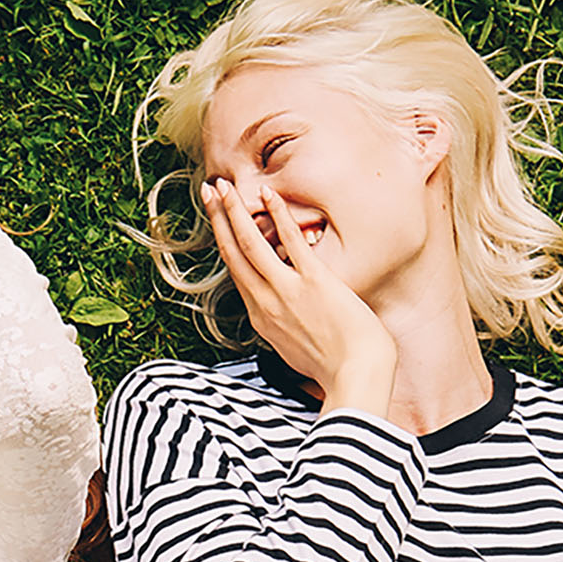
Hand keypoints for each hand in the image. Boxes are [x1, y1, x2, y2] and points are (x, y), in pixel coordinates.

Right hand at [202, 177, 397, 416]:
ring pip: (250, 245)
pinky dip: (277, 216)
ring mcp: (286, 291)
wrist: (356, 375)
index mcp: (261, 319)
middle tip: (207, 192)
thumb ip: (286, 328)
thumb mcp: (296, 351)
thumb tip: (289, 319)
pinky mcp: (313, 282)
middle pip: (232, 254)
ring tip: (222, 186)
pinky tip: (268, 194)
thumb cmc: (335, 367)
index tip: (218, 223)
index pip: (237, 273)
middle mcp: (265, 303)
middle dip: (218, 220)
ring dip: (233, 212)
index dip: (224, 244)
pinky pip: (289, 242)